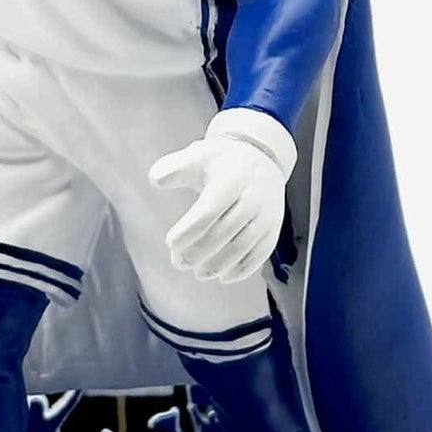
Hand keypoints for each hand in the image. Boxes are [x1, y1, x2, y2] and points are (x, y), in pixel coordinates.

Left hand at [148, 109, 296, 284]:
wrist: (262, 156)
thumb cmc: (222, 161)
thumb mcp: (198, 155)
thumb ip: (174, 167)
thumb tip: (157, 180)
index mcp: (230, 180)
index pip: (207, 213)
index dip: (187, 233)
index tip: (171, 244)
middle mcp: (252, 198)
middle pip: (222, 234)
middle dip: (197, 253)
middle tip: (179, 263)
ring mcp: (266, 214)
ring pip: (242, 247)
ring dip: (218, 266)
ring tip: (198, 273)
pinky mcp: (274, 228)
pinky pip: (260, 254)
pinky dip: (242, 270)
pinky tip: (224, 277)